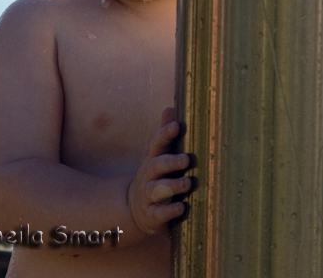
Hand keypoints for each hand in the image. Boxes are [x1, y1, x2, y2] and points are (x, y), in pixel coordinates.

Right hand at [127, 108, 192, 235]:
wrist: (135, 209)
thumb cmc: (155, 176)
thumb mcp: (157, 156)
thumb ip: (164, 135)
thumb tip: (170, 108)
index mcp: (152, 159)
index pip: (156, 144)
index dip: (165, 134)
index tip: (176, 125)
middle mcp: (148, 176)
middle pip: (156, 166)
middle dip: (170, 162)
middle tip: (187, 160)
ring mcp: (148, 195)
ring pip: (157, 189)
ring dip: (172, 186)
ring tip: (188, 183)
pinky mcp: (152, 215)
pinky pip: (159, 213)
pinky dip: (170, 210)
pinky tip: (182, 207)